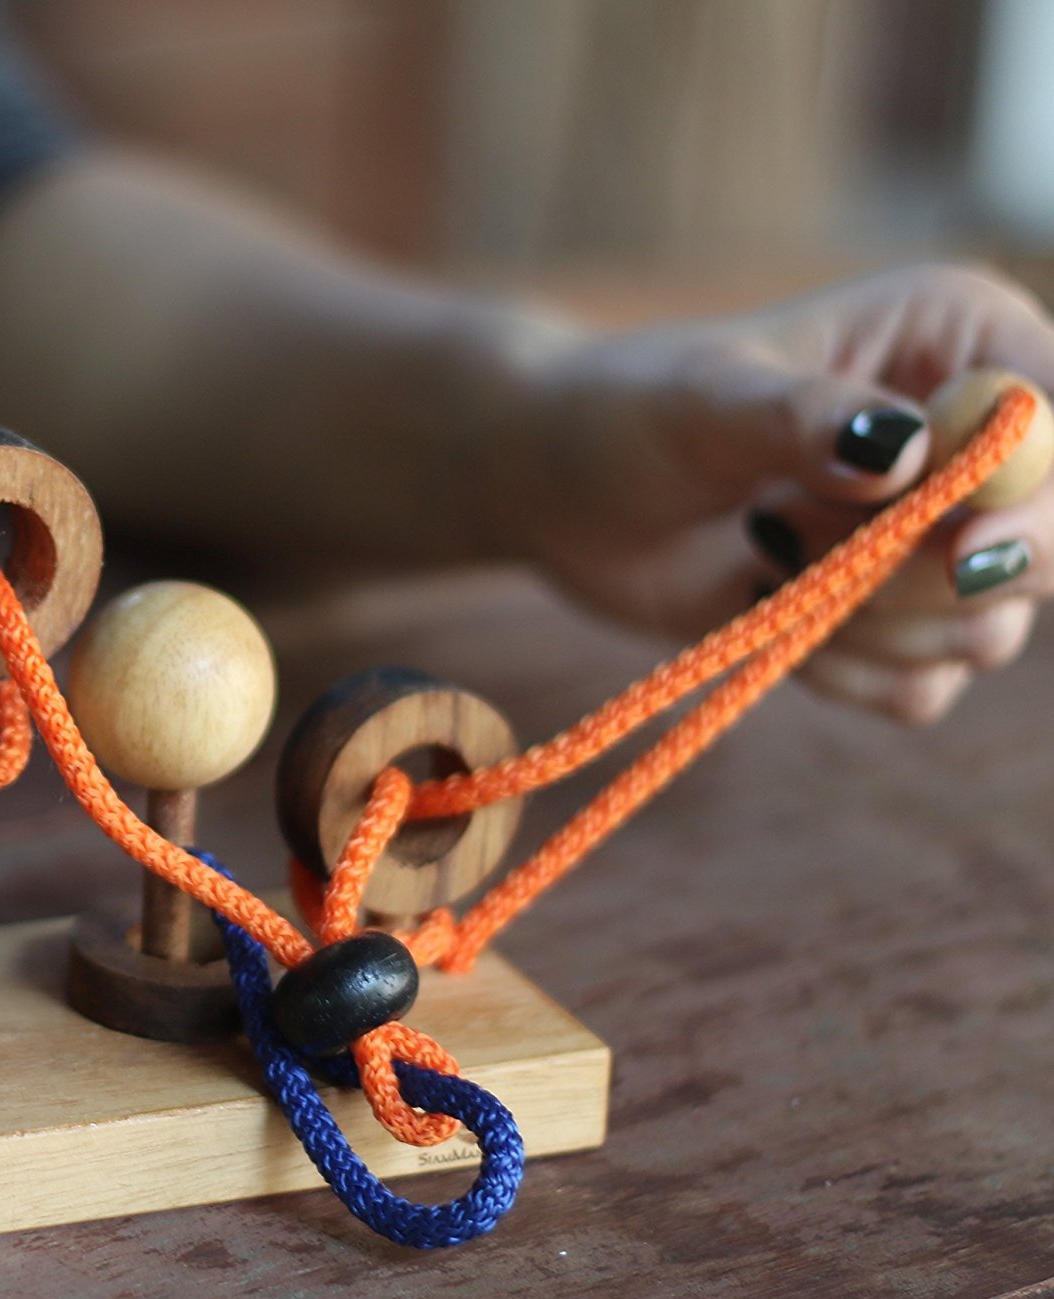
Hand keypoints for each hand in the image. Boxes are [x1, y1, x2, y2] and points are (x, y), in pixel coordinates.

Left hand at [472, 264, 1053, 721]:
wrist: (560, 497)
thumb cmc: (624, 416)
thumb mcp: (703, 402)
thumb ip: (802, 421)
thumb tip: (905, 453)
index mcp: (958, 342)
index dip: (1036, 499)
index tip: (964, 548)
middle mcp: (969, 444)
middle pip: (1044, 544)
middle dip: (923, 573)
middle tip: (791, 541)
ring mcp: (930, 542)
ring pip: (984, 629)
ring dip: (867, 624)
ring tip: (764, 557)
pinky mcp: (883, 624)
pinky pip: (921, 690)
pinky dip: (847, 676)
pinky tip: (764, 618)